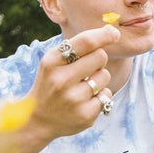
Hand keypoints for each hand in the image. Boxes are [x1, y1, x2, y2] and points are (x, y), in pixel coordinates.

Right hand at [29, 24, 119, 139]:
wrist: (39, 120)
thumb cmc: (51, 84)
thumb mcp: (53, 62)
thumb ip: (77, 47)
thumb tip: (111, 31)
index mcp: (52, 62)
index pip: (85, 42)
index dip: (104, 35)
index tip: (114, 33)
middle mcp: (61, 80)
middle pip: (100, 56)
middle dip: (98, 60)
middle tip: (88, 69)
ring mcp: (73, 100)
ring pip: (105, 76)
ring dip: (99, 79)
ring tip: (83, 87)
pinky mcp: (85, 116)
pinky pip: (107, 95)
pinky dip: (100, 96)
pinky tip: (85, 101)